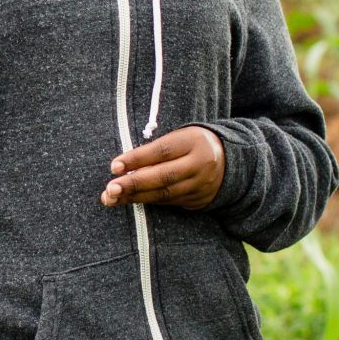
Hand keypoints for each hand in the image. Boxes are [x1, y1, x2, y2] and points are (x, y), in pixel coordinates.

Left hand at [102, 126, 226, 209]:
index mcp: (193, 142)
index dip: (137, 159)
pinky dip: (147, 201)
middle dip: (134, 183)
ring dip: (135, 197)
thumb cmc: (191, 145)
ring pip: (164, 193)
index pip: (162, 151)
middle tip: (110, 188)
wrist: (228, 162)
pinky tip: (129, 200)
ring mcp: (200, 185)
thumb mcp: (180, 138)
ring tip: (112, 198)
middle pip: (163, 176)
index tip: (114, 166)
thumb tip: (124, 167)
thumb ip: (156, 150)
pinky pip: (168, 201)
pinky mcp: (197, 200)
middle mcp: (200, 164)